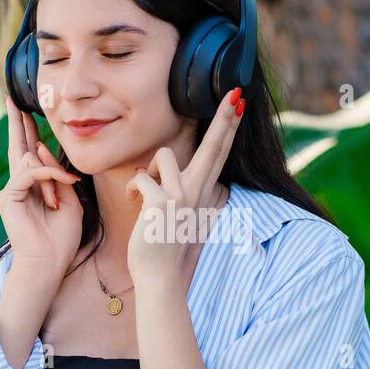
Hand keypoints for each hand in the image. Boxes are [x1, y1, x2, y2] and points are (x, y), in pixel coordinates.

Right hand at [0, 93, 83, 270]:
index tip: (26, 111)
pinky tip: (62, 188)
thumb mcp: (70, 199)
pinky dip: (48, 176)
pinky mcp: (8, 196)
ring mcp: (12, 189)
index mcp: (34, 185)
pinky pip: (30, 172)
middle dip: (17, 122)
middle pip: (18, 146)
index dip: (28, 130)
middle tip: (12, 100)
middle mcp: (20, 184)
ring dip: (52, 176)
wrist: (49, 262)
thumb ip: (58, 174)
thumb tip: (43, 148)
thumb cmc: (61, 236)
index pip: (30, 151)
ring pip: (31, 160)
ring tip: (58, 202)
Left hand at [125, 86, 245, 285]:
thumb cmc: (163, 243)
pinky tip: (132, 204)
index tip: (238, 101)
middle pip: (213, 146)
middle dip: (224, 118)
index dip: (228, 126)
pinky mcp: (162, 204)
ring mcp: (182, 197)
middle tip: (235, 93)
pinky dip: (130, 190)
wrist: (159, 275)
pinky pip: (140, 178)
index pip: (218, 152)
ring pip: (163, 156)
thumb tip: (171, 165)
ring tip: (143, 193)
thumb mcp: (177, 211)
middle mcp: (197, 191)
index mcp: (201, 191)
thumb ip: (180, 188)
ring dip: (147, 170)